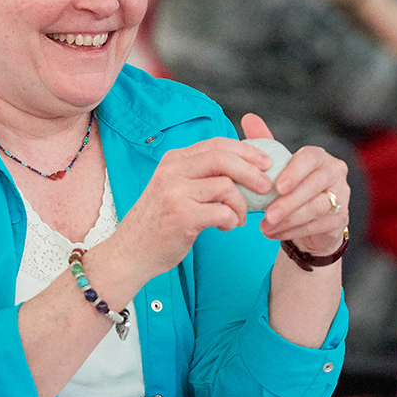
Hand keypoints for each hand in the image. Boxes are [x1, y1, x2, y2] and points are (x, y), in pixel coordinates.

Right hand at [114, 135, 281, 279]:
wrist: (130, 252)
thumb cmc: (159, 222)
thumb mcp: (174, 187)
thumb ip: (199, 174)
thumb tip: (243, 167)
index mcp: (174, 160)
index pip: (217, 144)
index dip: (246, 150)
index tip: (265, 163)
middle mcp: (172, 171)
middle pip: (223, 158)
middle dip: (252, 171)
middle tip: (266, 186)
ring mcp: (175, 193)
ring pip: (226, 186)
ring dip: (241, 205)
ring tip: (238, 218)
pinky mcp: (181, 217)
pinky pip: (222, 213)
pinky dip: (232, 221)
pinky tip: (225, 228)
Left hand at [240, 114, 348, 259]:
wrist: (308, 218)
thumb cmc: (290, 187)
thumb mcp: (277, 166)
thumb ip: (264, 143)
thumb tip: (248, 117)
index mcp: (319, 157)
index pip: (311, 158)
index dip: (295, 171)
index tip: (276, 186)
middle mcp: (335, 173)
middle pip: (316, 185)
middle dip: (289, 202)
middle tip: (267, 214)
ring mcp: (342, 197)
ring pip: (317, 208)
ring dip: (289, 220)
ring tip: (265, 226)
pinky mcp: (340, 220)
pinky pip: (318, 226)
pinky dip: (293, 231)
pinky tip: (274, 234)